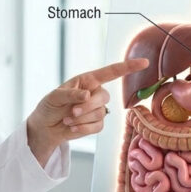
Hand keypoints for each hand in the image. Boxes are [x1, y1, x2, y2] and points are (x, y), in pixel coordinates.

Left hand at [26, 58, 148, 163]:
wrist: (46, 126)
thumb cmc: (49, 106)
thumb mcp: (55, 96)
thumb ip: (71, 94)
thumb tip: (87, 94)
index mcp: (88, 80)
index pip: (111, 72)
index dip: (128, 67)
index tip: (144, 62)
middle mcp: (95, 92)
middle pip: (104, 97)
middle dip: (87, 106)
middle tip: (71, 112)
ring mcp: (97, 109)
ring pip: (100, 113)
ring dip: (81, 119)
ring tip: (67, 119)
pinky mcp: (96, 123)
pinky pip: (97, 126)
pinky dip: (83, 128)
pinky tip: (72, 126)